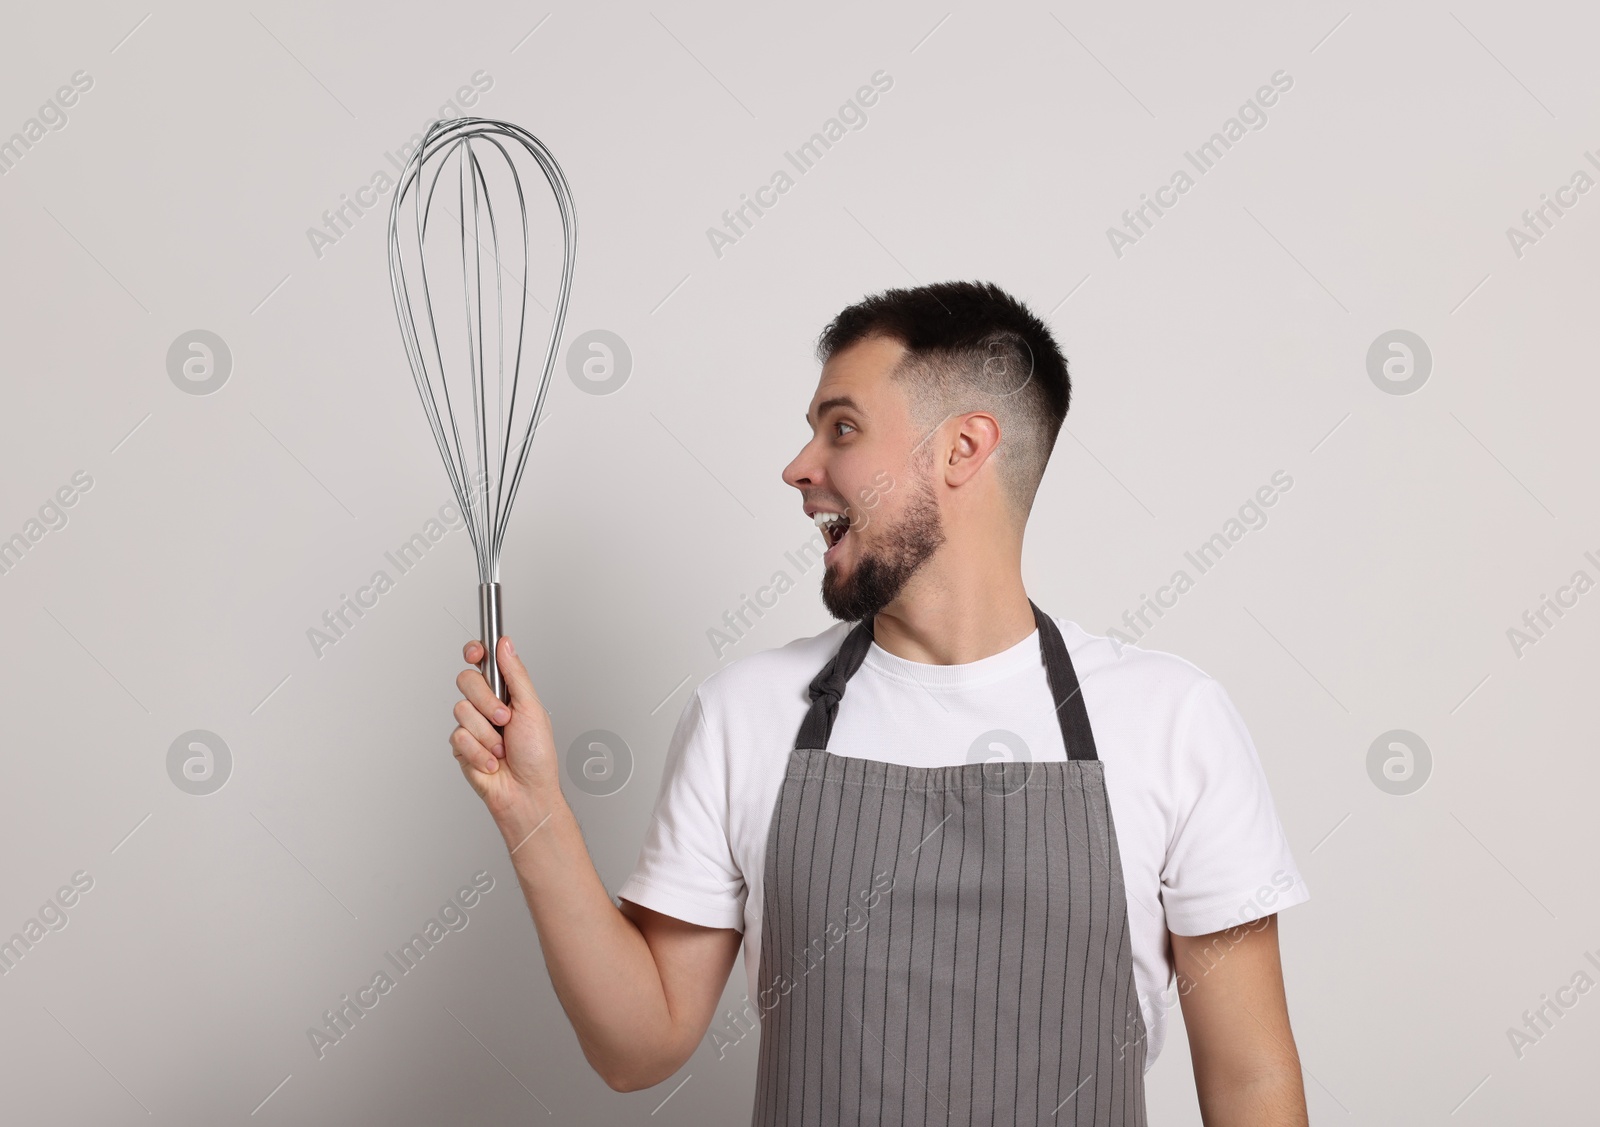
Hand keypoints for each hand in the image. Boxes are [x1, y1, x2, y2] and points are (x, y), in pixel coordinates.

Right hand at [452, 636, 560, 825]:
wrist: (526, 792)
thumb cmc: (537, 755)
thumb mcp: (531, 708)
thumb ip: (515, 674)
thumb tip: (505, 644)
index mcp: (505, 692)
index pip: (482, 662)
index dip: (475, 652)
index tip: (476, 652)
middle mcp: (486, 705)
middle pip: (466, 680)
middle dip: (486, 701)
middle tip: (504, 719)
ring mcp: (472, 725)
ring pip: (461, 710)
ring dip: (486, 734)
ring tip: (502, 748)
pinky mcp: (461, 746)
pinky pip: (458, 737)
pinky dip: (479, 752)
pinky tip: (492, 761)